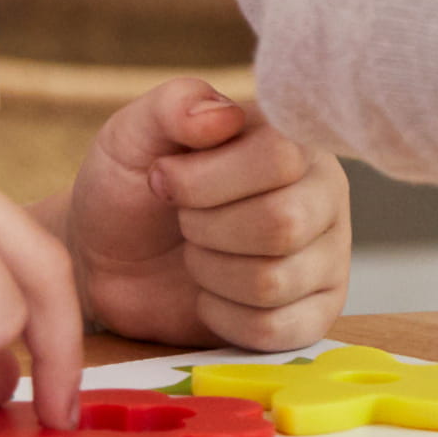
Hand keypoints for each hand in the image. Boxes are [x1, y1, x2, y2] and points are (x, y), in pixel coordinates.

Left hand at [61, 80, 349, 351]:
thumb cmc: (129, 188)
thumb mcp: (133, 133)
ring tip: (198, 255)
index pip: (280, 158)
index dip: (208, 180)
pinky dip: (224, 318)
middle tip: (184, 223)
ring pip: (274, 280)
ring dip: (211, 273)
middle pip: (284, 224)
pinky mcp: (313, 315)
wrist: (110, 260)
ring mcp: (326, 258)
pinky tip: (211, 296)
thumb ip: (174, 105)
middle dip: (206, 230)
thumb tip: (224, 116)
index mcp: (292, 139)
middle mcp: (323, 194)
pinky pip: (276, 330)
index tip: (165, 178)